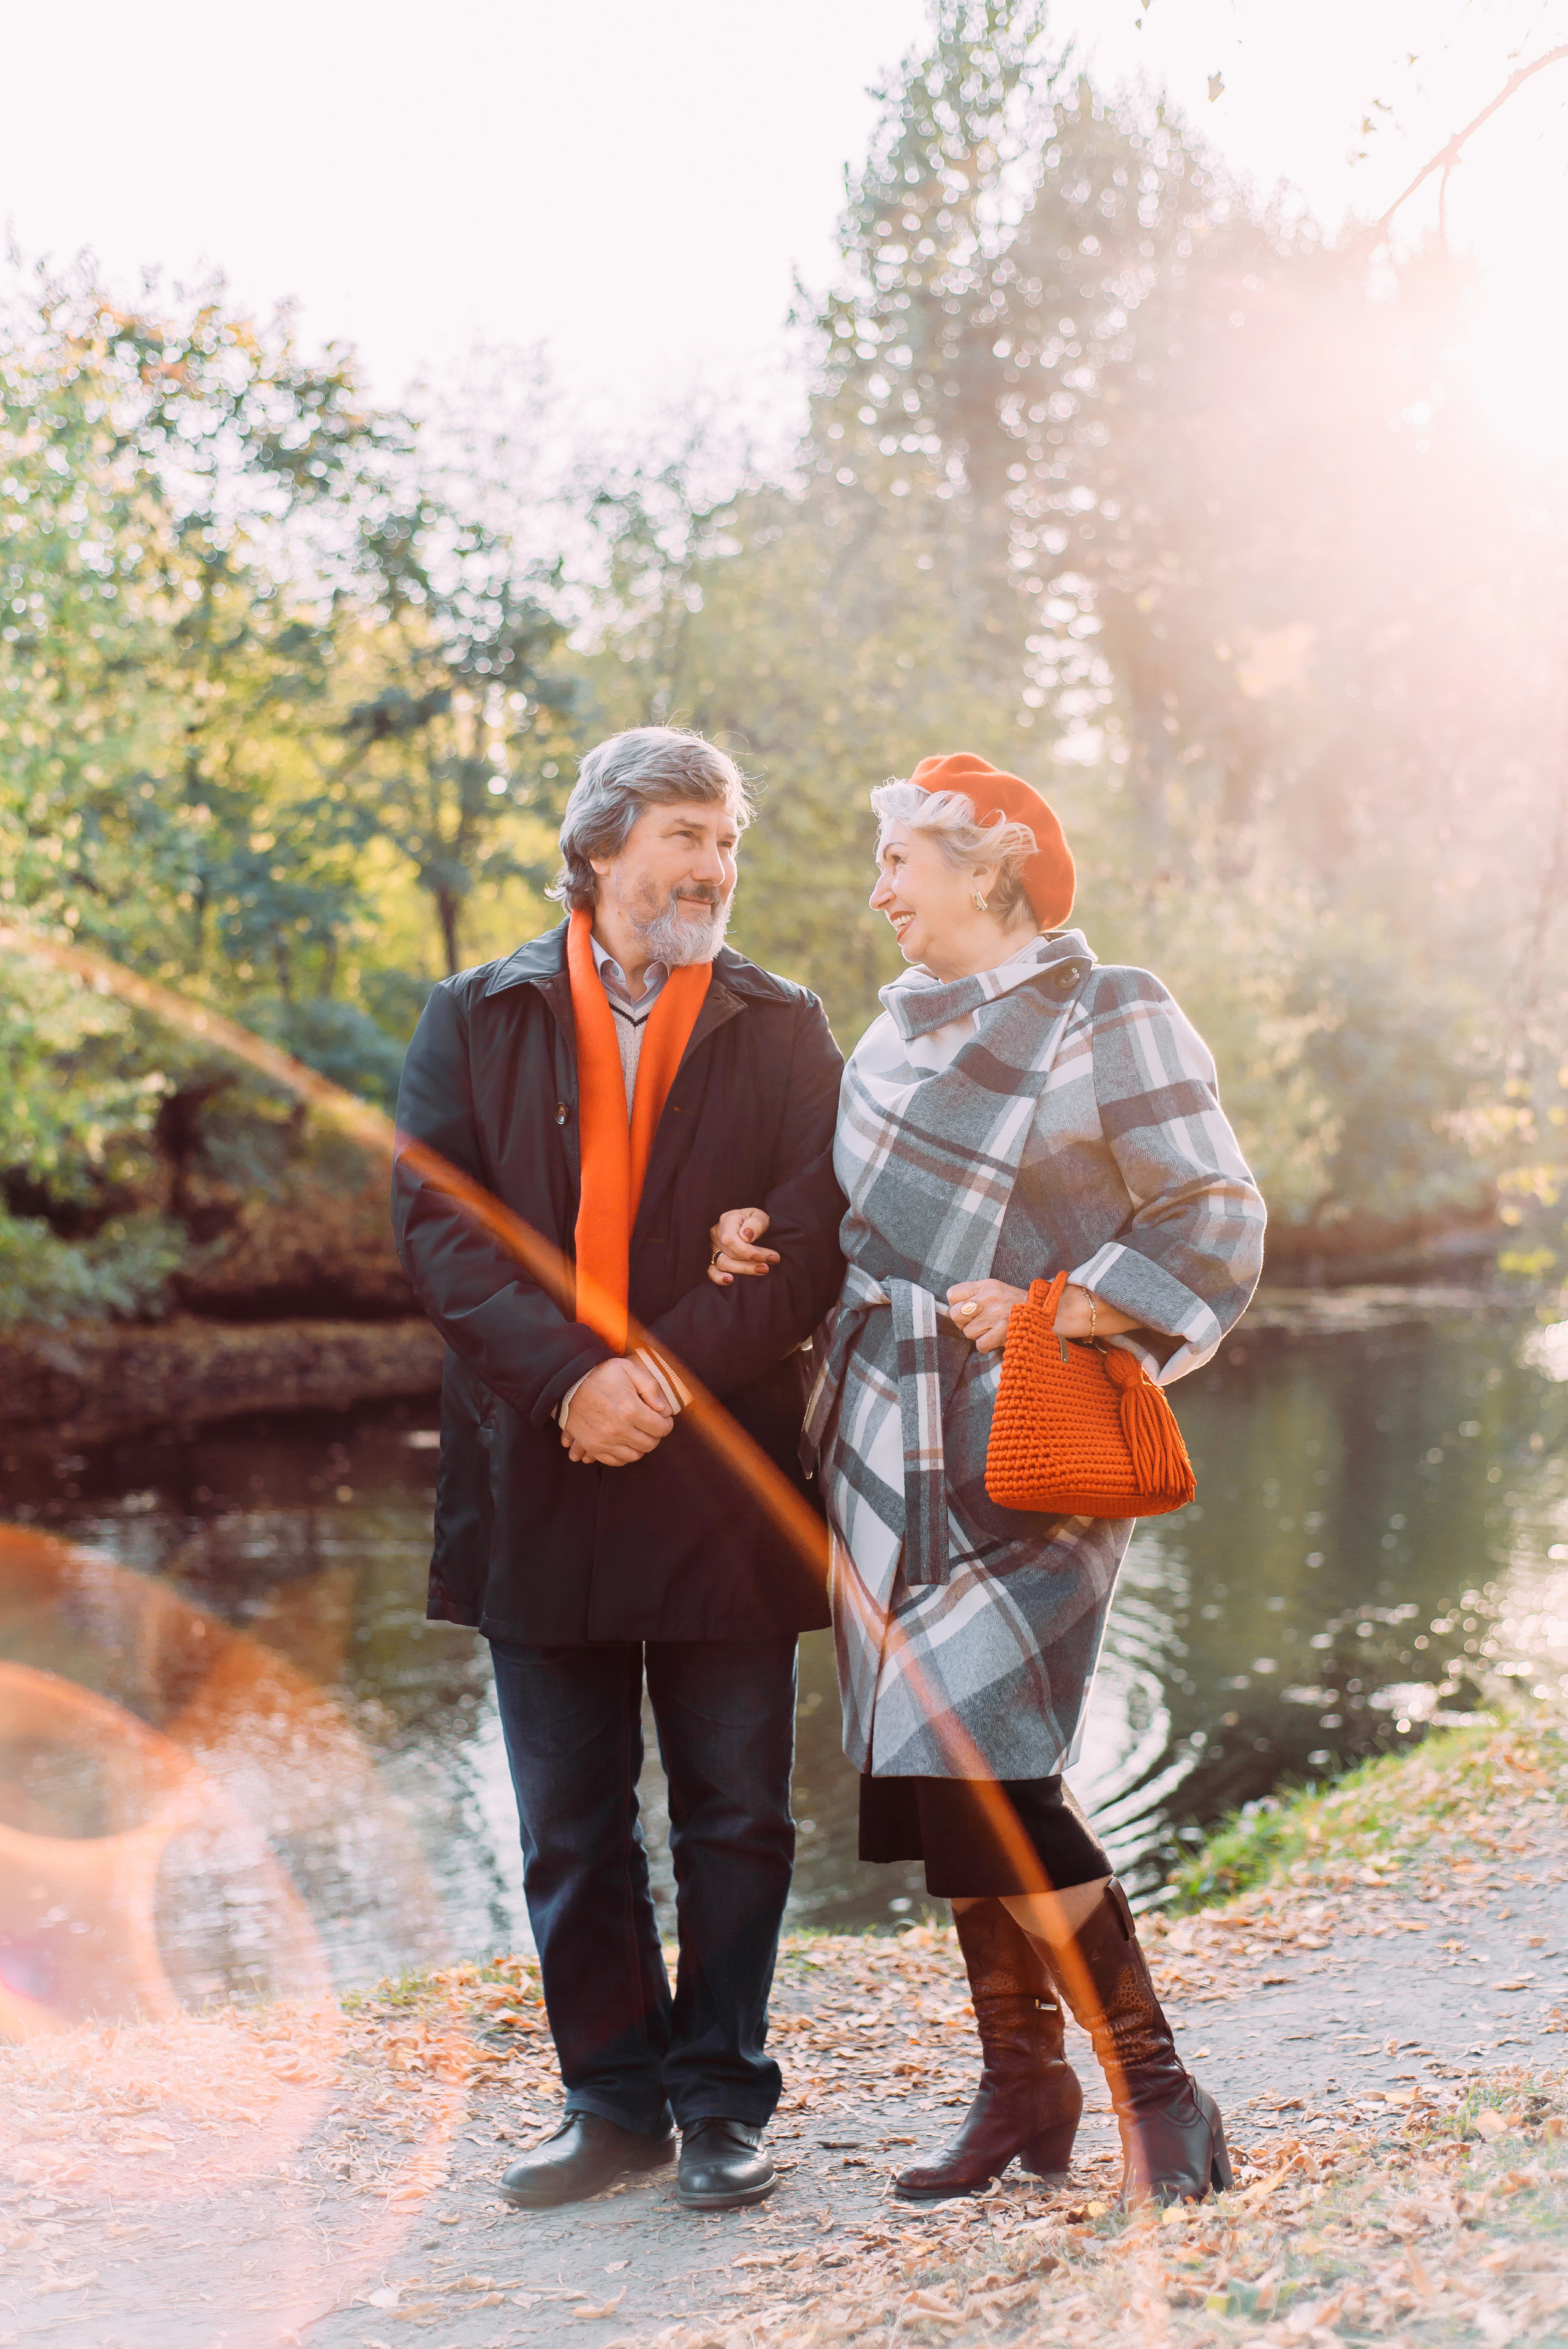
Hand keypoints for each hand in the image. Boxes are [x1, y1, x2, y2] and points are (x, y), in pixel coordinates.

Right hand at [561, 1357, 673, 1464]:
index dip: (666, 1424)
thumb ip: (650, 1386)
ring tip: (638, 1433)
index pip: (661, 1429)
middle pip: (650, 1444)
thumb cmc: (599, 1374)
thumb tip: (663, 1409)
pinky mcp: (593, 1446)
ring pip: (634, 1456)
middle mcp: (618, 1429)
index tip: (663, 1418)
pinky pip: (615, 1461)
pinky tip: (624, 1443)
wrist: (567, 1384)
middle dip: (655, 1435)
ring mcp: (604, 1441)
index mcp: (630, 1409)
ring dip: (640, 1446)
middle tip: (651, 1425)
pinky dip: (623, 1455)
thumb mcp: (627, 1368)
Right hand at [708, 1207, 776, 1286]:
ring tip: (763, 1270)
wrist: (751, 1226)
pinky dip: (718, 1278)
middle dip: (751, 1261)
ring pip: (723, 1264)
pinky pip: (711, 1271)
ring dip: (743, 1270)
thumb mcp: (760, 1215)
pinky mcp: (713, 1260)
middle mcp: (717, 1235)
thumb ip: (756, 1223)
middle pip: (730, 1253)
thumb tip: (746, 1236)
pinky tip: (730, 1281)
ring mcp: (713, 1248)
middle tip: (770, 1264)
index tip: (761, 1257)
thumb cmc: (755, 1221)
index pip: (730, 1239)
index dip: (745, 1251)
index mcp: (727, 1221)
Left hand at [946, 1279, 1137, 1352]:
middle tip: (983, 1324)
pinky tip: (1001, 1340)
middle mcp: (989, 1296)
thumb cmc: (1025, 1306)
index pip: (952, 1295)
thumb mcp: (999, 1291)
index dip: (956, 1306)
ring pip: (969, 1332)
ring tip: (996, 1331)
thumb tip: (953, 1310)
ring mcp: (996, 1312)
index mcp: (987, 1284)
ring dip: (980, 1336)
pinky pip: (981, 1345)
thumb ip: (978, 1296)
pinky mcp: (1003, 1330)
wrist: (1056, 1312)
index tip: (968, 1312)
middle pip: (956, 1316)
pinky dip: (989, 1346)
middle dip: (967, 1324)